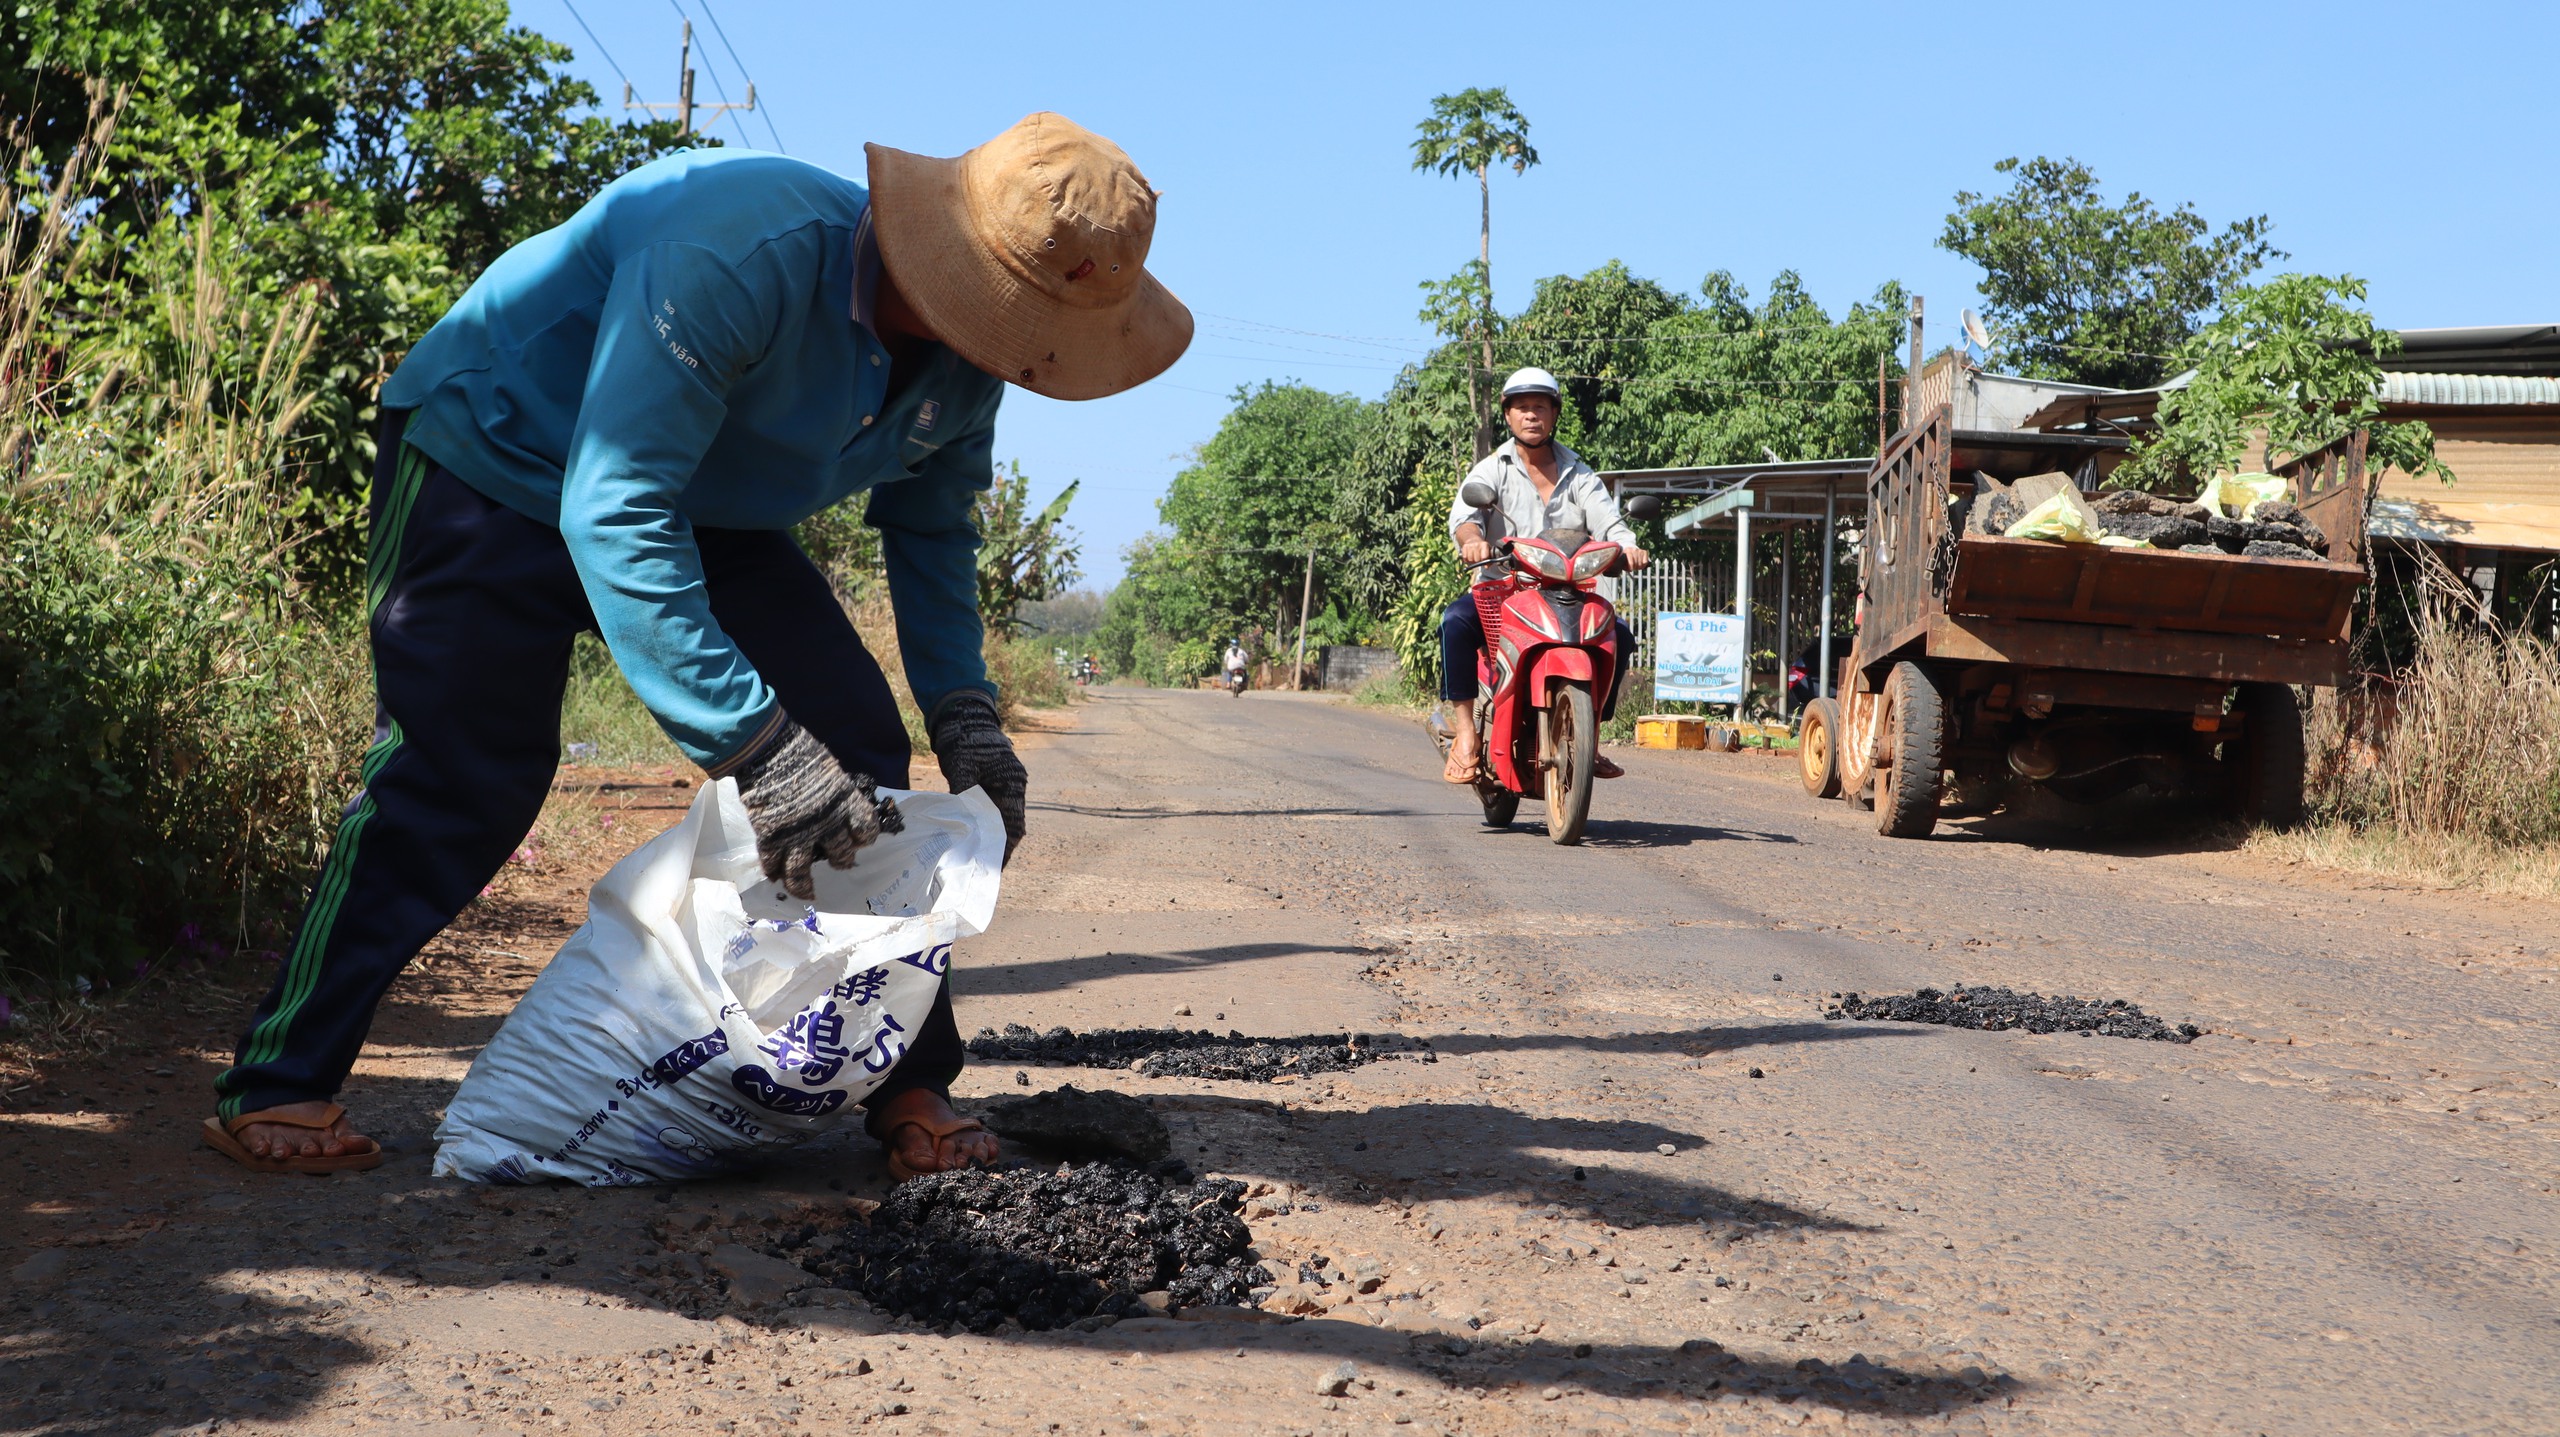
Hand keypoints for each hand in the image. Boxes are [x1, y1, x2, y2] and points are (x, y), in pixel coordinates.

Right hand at [736, 721, 901, 899]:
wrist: (767, 749)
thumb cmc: (799, 751)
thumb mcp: (830, 771)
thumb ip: (835, 794)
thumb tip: (837, 806)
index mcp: (845, 802)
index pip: (866, 829)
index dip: (864, 837)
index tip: (860, 840)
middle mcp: (826, 823)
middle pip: (840, 854)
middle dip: (841, 860)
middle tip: (839, 862)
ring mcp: (797, 833)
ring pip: (802, 871)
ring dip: (804, 885)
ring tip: (807, 893)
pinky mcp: (770, 836)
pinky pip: (772, 863)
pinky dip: (773, 871)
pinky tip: (774, 876)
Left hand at [931, 691, 1026, 861]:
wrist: (963, 715)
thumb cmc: (966, 739)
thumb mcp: (963, 769)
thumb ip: (964, 796)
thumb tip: (962, 825)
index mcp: (1013, 783)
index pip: (1014, 824)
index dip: (1006, 847)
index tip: (994, 866)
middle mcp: (1012, 786)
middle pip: (1008, 824)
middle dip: (996, 845)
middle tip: (980, 866)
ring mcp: (1002, 784)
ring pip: (998, 818)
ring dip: (988, 835)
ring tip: (973, 856)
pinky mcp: (990, 782)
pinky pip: (988, 809)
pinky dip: (981, 823)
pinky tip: (968, 835)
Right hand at [1461, 537, 1493, 565]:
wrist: (1473, 540)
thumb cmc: (1482, 548)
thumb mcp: (1489, 552)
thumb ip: (1489, 560)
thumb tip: (1486, 567)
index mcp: (1484, 545)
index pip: (1484, 557)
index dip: (1484, 561)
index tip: (1484, 560)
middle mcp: (1477, 544)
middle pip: (1476, 560)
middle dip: (1478, 561)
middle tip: (1479, 559)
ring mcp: (1470, 545)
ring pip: (1470, 560)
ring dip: (1472, 560)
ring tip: (1474, 557)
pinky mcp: (1464, 547)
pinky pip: (1465, 558)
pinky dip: (1467, 559)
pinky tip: (1470, 556)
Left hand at [1623, 544, 1650, 571]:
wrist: (1630, 551)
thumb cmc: (1626, 558)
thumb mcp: (1623, 561)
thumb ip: (1624, 565)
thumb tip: (1629, 569)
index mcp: (1627, 550)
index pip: (1631, 559)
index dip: (1631, 566)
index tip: (1631, 569)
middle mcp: (1634, 549)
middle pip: (1636, 562)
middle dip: (1635, 567)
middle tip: (1634, 569)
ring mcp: (1640, 550)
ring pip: (1641, 563)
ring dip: (1639, 567)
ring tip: (1637, 567)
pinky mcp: (1644, 552)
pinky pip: (1645, 562)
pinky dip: (1644, 565)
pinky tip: (1641, 565)